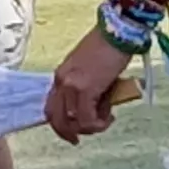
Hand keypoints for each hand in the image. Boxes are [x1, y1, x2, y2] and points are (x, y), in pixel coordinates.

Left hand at [47, 27, 132, 143]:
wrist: (118, 31)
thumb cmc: (110, 47)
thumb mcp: (92, 70)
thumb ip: (88, 88)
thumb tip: (97, 108)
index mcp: (61, 75)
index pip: (50, 106)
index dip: (59, 123)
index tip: (72, 132)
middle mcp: (61, 81)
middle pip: (55, 119)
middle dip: (68, 133)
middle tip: (81, 138)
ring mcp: (71, 84)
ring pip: (72, 122)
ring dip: (89, 127)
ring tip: (105, 120)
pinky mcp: (85, 88)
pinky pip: (87, 118)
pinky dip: (98, 123)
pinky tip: (110, 116)